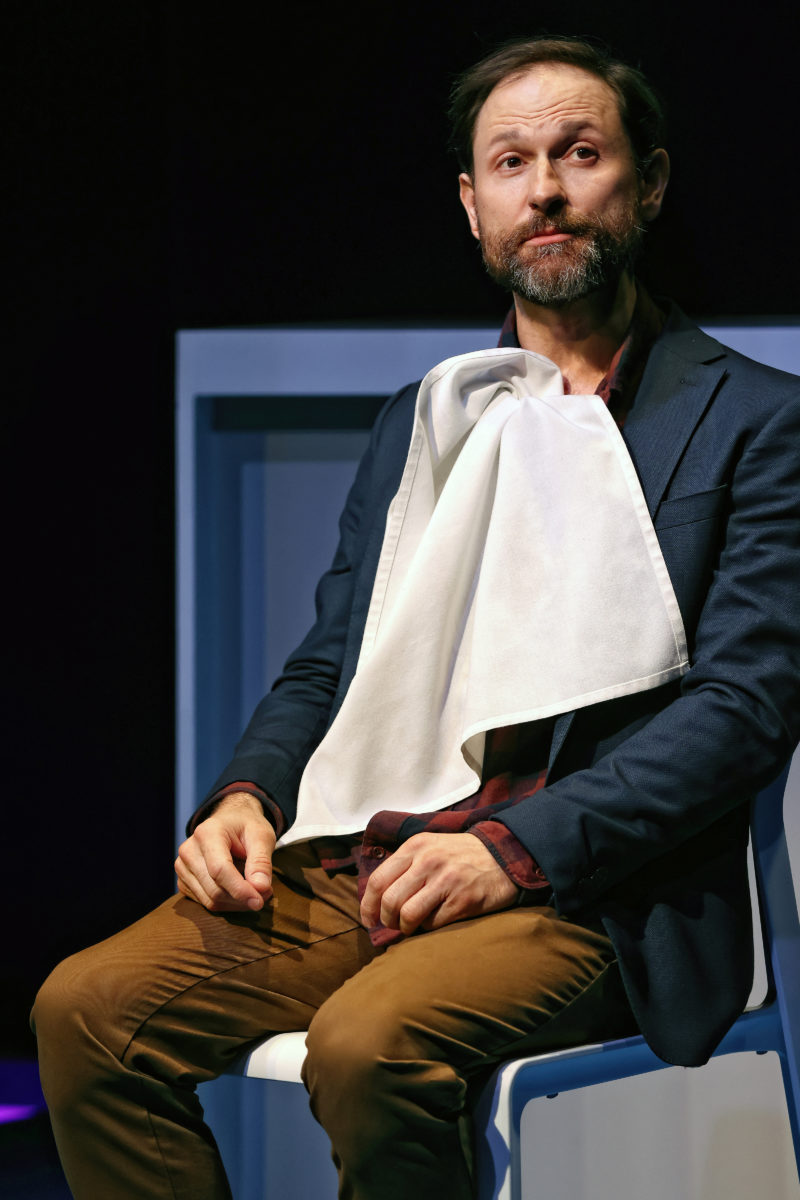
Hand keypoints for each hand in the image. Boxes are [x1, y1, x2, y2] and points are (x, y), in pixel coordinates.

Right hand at [175, 792, 275, 911]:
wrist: (230, 822)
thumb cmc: (247, 827)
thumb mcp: (262, 836)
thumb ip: (262, 861)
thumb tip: (261, 888)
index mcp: (207, 833)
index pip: (219, 870)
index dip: (240, 890)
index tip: (259, 901)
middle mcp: (189, 851)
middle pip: (215, 890)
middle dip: (242, 898)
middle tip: (266, 893)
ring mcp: (182, 867)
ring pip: (210, 901)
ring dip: (236, 903)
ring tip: (255, 888)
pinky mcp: (183, 881)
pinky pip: (205, 902)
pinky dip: (227, 903)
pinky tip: (239, 888)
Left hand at [360, 832, 519, 934]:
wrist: (503, 855)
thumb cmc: (461, 855)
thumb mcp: (430, 846)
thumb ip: (405, 864)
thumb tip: (376, 897)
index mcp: (415, 846)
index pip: (378, 880)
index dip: (368, 906)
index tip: (368, 919)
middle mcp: (428, 861)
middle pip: (390, 901)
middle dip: (387, 920)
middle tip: (393, 925)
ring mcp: (446, 881)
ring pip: (408, 915)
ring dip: (405, 928)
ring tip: (411, 927)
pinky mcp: (463, 900)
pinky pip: (433, 924)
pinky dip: (429, 928)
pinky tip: (436, 920)